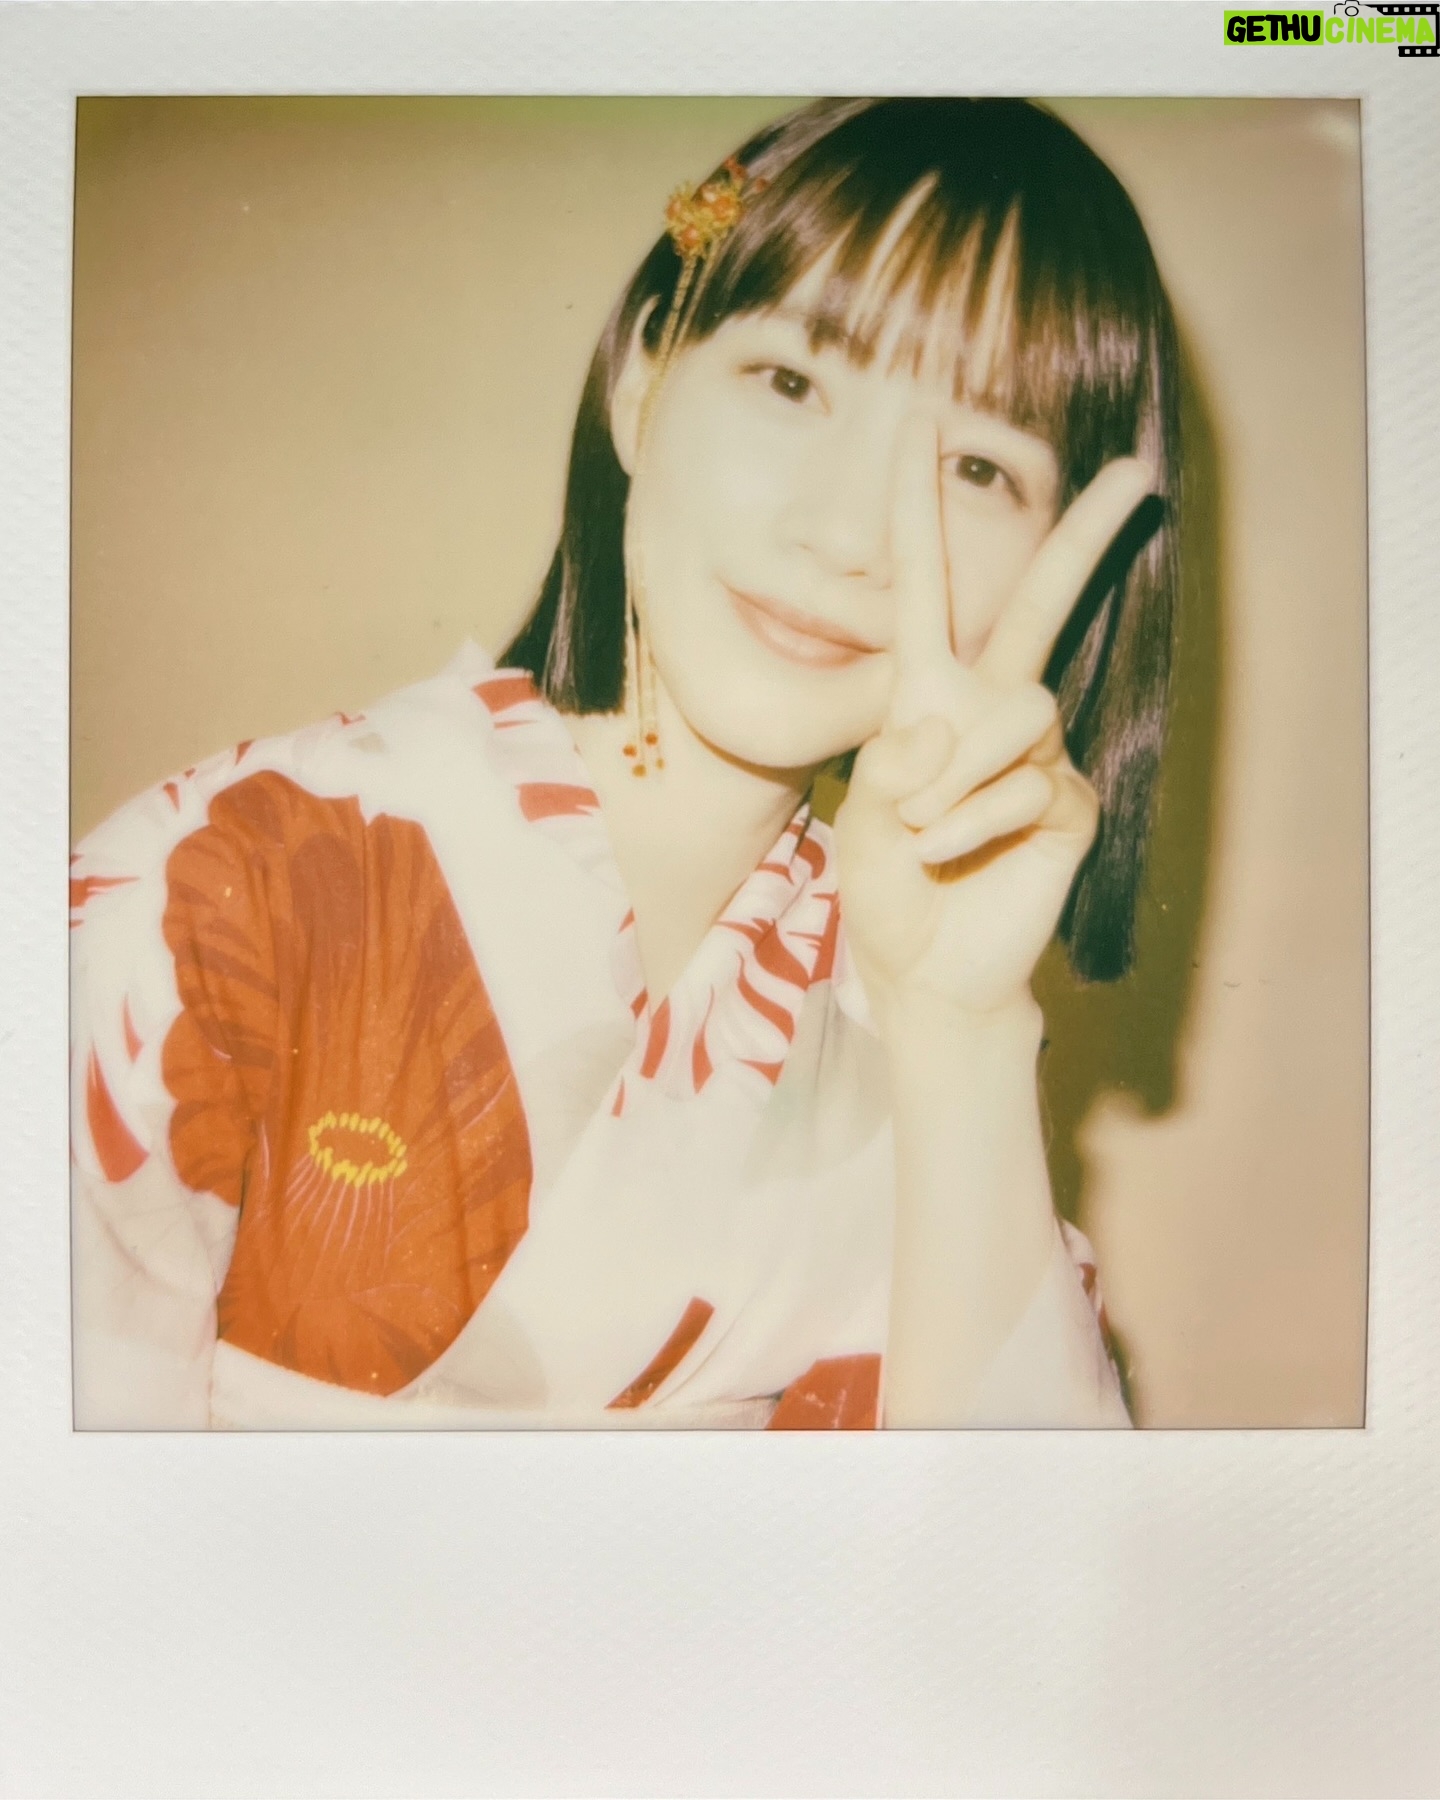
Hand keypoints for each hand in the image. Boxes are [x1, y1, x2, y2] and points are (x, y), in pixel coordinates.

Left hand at [834, 415, 1153, 1023]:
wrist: (924, 969)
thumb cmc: (885, 883)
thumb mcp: (861, 812)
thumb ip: (893, 759)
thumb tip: (949, 722)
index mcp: (925, 695)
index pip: (925, 590)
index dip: (918, 511)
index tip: (923, 424)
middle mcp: (988, 710)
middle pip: (1040, 606)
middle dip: (1085, 540)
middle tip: (1135, 474)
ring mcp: (1036, 756)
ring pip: (1019, 710)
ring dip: (957, 773)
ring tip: (919, 830)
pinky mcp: (1067, 803)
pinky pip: (1027, 785)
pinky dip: (972, 823)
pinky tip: (948, 855)